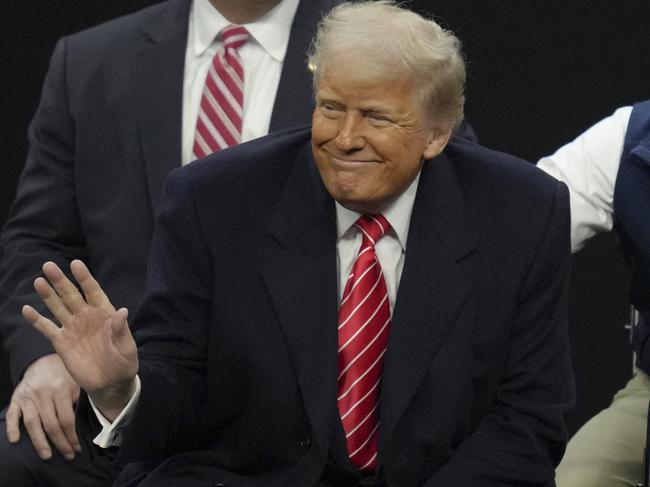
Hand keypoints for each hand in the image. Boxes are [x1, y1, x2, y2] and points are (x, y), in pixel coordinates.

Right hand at [5, 354, 79, 459]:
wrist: (43, 360)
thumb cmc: (64, 374)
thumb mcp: (77, 381)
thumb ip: (81, 398)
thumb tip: (91, 420)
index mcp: (61, 388)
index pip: (67, 419)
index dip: (72, 436)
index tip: (78, 447)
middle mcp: (43, 393)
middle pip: (51, 424)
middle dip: (60, 443)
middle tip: (68, 455)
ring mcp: (28, 397)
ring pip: (32, 423)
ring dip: (39, 442)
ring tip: (46, 455)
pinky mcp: (16, 398)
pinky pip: (12, 415)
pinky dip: (12, 428)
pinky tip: (16, 440)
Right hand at [22, 260, 137, 420]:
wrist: (111, 383)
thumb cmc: (124, 362)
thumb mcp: (127, 347)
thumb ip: (122, 330)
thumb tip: (123, 311)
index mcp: (104, 313)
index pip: (93, 291)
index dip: (84, 278)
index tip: (76, 264)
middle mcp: (86, 316)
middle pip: (71, 295)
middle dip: (60, 281)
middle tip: (48, 265)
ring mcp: (73, 328)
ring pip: (58, 307)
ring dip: (48, 295)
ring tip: (38, 281)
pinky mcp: (62, 342)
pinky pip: (47, 328)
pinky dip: (36, 320)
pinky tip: (26, 309)